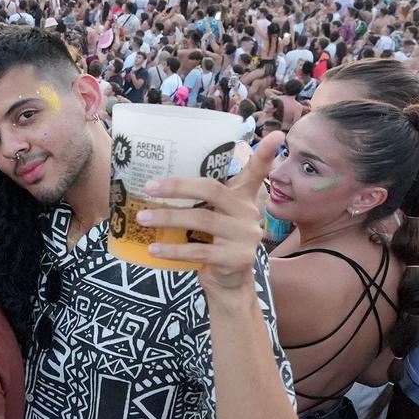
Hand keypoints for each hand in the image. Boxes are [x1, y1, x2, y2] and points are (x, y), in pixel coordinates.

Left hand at [138, 130, 283, 295]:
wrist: (227, 283)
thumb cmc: (214, 242)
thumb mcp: (213, 217)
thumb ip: (200, 199)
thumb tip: (154, 181)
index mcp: (243, 198)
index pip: (257, 171)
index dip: (266, 154)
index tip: (276, 135)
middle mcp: (249, 213)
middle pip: (212, 190)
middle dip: (178, 187)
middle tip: (149, 186)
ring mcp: (245, 236)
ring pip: (201, 220)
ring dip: (167, 218)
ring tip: (142, 218)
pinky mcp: (237, 258)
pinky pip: (199, 250)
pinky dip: (172, 249)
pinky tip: (153, 249)